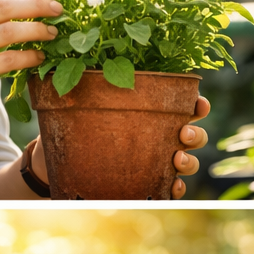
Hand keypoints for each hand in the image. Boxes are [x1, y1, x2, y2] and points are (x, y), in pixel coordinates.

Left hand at [27, 96, 209, 198]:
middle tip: (182, 134)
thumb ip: (84, 87)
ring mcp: (155, 162)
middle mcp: (159, 137)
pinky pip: (172, 189)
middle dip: (196, 134)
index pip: (184, 107)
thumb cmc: (71, 125)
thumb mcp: (76, 104)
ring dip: (189, 161)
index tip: (199, 104)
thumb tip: (72, 64)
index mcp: (151, 113)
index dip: (198, 105)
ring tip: (177, 159)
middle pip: (194, 136)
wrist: (55, 164)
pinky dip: (177, 188)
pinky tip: (172, 186)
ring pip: (188, 162)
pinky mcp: (148, 185)